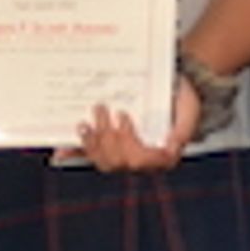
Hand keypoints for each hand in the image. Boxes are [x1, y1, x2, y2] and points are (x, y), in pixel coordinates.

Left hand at [77, 74, 201, 173]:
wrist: (175, 88)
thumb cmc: (183, 100)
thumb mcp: (189, 111)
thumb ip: (183, 130)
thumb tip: (171, 146)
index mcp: (161, 157)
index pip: (139, 161)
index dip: (127, 143)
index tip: (125, 117)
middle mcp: (141, 161)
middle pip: (117, 162)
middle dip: (106, 137)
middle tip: (102, 108)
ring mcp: (123, 154)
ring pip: (102, 161)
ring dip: (92, 142)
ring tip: (88, 120)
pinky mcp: (109, 145)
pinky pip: (90, 154)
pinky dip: (75, 154)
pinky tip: (60, 153)